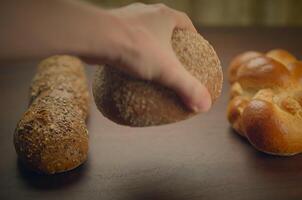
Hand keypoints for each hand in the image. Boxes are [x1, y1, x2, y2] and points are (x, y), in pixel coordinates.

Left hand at [93, 3, 211, 111]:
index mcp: (164, 15)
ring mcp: (126, 18)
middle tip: (173, 58)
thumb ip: (187, 87)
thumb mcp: (166, 71)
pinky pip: (124, 39)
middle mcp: (146, 12)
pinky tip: (127, 68)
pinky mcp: (110, 27)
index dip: (192, 35)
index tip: (195, 48)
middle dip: (170, 40)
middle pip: (164, 25)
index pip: (185, 22)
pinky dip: (129, 51)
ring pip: (142, 31)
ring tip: (151, 64)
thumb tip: (204, 105)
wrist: (94, 36)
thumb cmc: (133, 47)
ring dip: (148, 44)